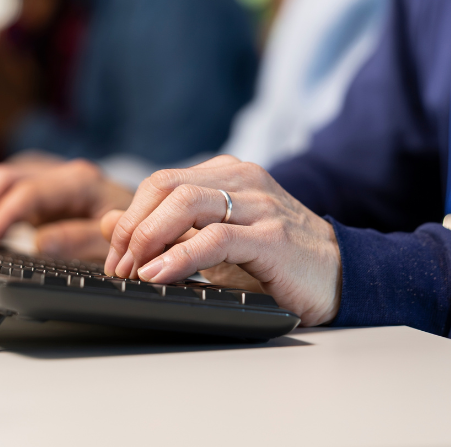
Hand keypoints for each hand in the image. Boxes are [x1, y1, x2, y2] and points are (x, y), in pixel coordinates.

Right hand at [0, 155, 133, 257]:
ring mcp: (52, 178)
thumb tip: (38, 244)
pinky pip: (9, 189)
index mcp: (80, 180)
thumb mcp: (115, 241)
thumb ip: (80, 241)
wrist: (156, 218)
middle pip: (6, 177)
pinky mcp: (45, 190)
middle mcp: (63, 172)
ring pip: (3, 179)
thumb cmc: (137, 230)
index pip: (27, 192)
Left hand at [99, 155, 341, 325]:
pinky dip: (180, 256)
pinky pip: (216, 239)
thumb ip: (165, 231)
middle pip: (166, 186)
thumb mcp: (214, 243)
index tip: (115, 255)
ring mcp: (259, 205)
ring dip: (148, 238)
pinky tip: (159, 274)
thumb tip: (107, 224)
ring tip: (133, 270)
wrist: (343, 276)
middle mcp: (242, 180)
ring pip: (186, 203)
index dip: (129, 217)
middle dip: (132, 227)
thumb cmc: (278, 262)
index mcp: (227, 175)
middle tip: (118, 265)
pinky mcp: (273, 237)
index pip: (161, 182)